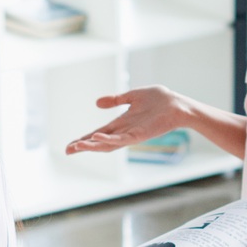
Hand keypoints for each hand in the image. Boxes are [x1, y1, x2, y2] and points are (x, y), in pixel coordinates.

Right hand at [64, 86, 190, 153]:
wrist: (178, 104)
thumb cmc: (160, 100)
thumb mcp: (132, 96)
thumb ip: (116, 99)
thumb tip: (97, 103)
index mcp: (121, 124)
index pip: (98, 134)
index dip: (84, 139)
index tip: (70, 145)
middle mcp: (124, 132)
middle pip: (99, 142)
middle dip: (83, 146)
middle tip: (68, 150)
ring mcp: (131, 135)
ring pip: (107, 144)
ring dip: (92, 145)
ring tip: (78, 145)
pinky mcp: (140, 135)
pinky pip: (121, 140)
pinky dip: (108, 140)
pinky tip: (96, 137)